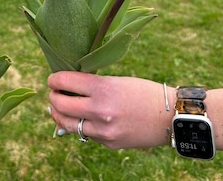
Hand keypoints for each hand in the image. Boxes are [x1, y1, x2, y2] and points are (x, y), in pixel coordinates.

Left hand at [48, 72, 172, 148]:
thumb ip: (91, 86)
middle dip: (53, 97)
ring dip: (58, 114)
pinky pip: (85, 133)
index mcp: (103, 88)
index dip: (54, 79)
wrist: (170, 117)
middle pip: (59, 104)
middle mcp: (100, 109)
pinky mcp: (108, 143)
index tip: (52, 79)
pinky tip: (82, 118)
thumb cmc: (143, 93)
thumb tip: (66, 89)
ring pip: (66, 124)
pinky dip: (80, 125)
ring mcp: (103, 130)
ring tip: (58, 108)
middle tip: (54, 93)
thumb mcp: (117, 81)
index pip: (65, 81)